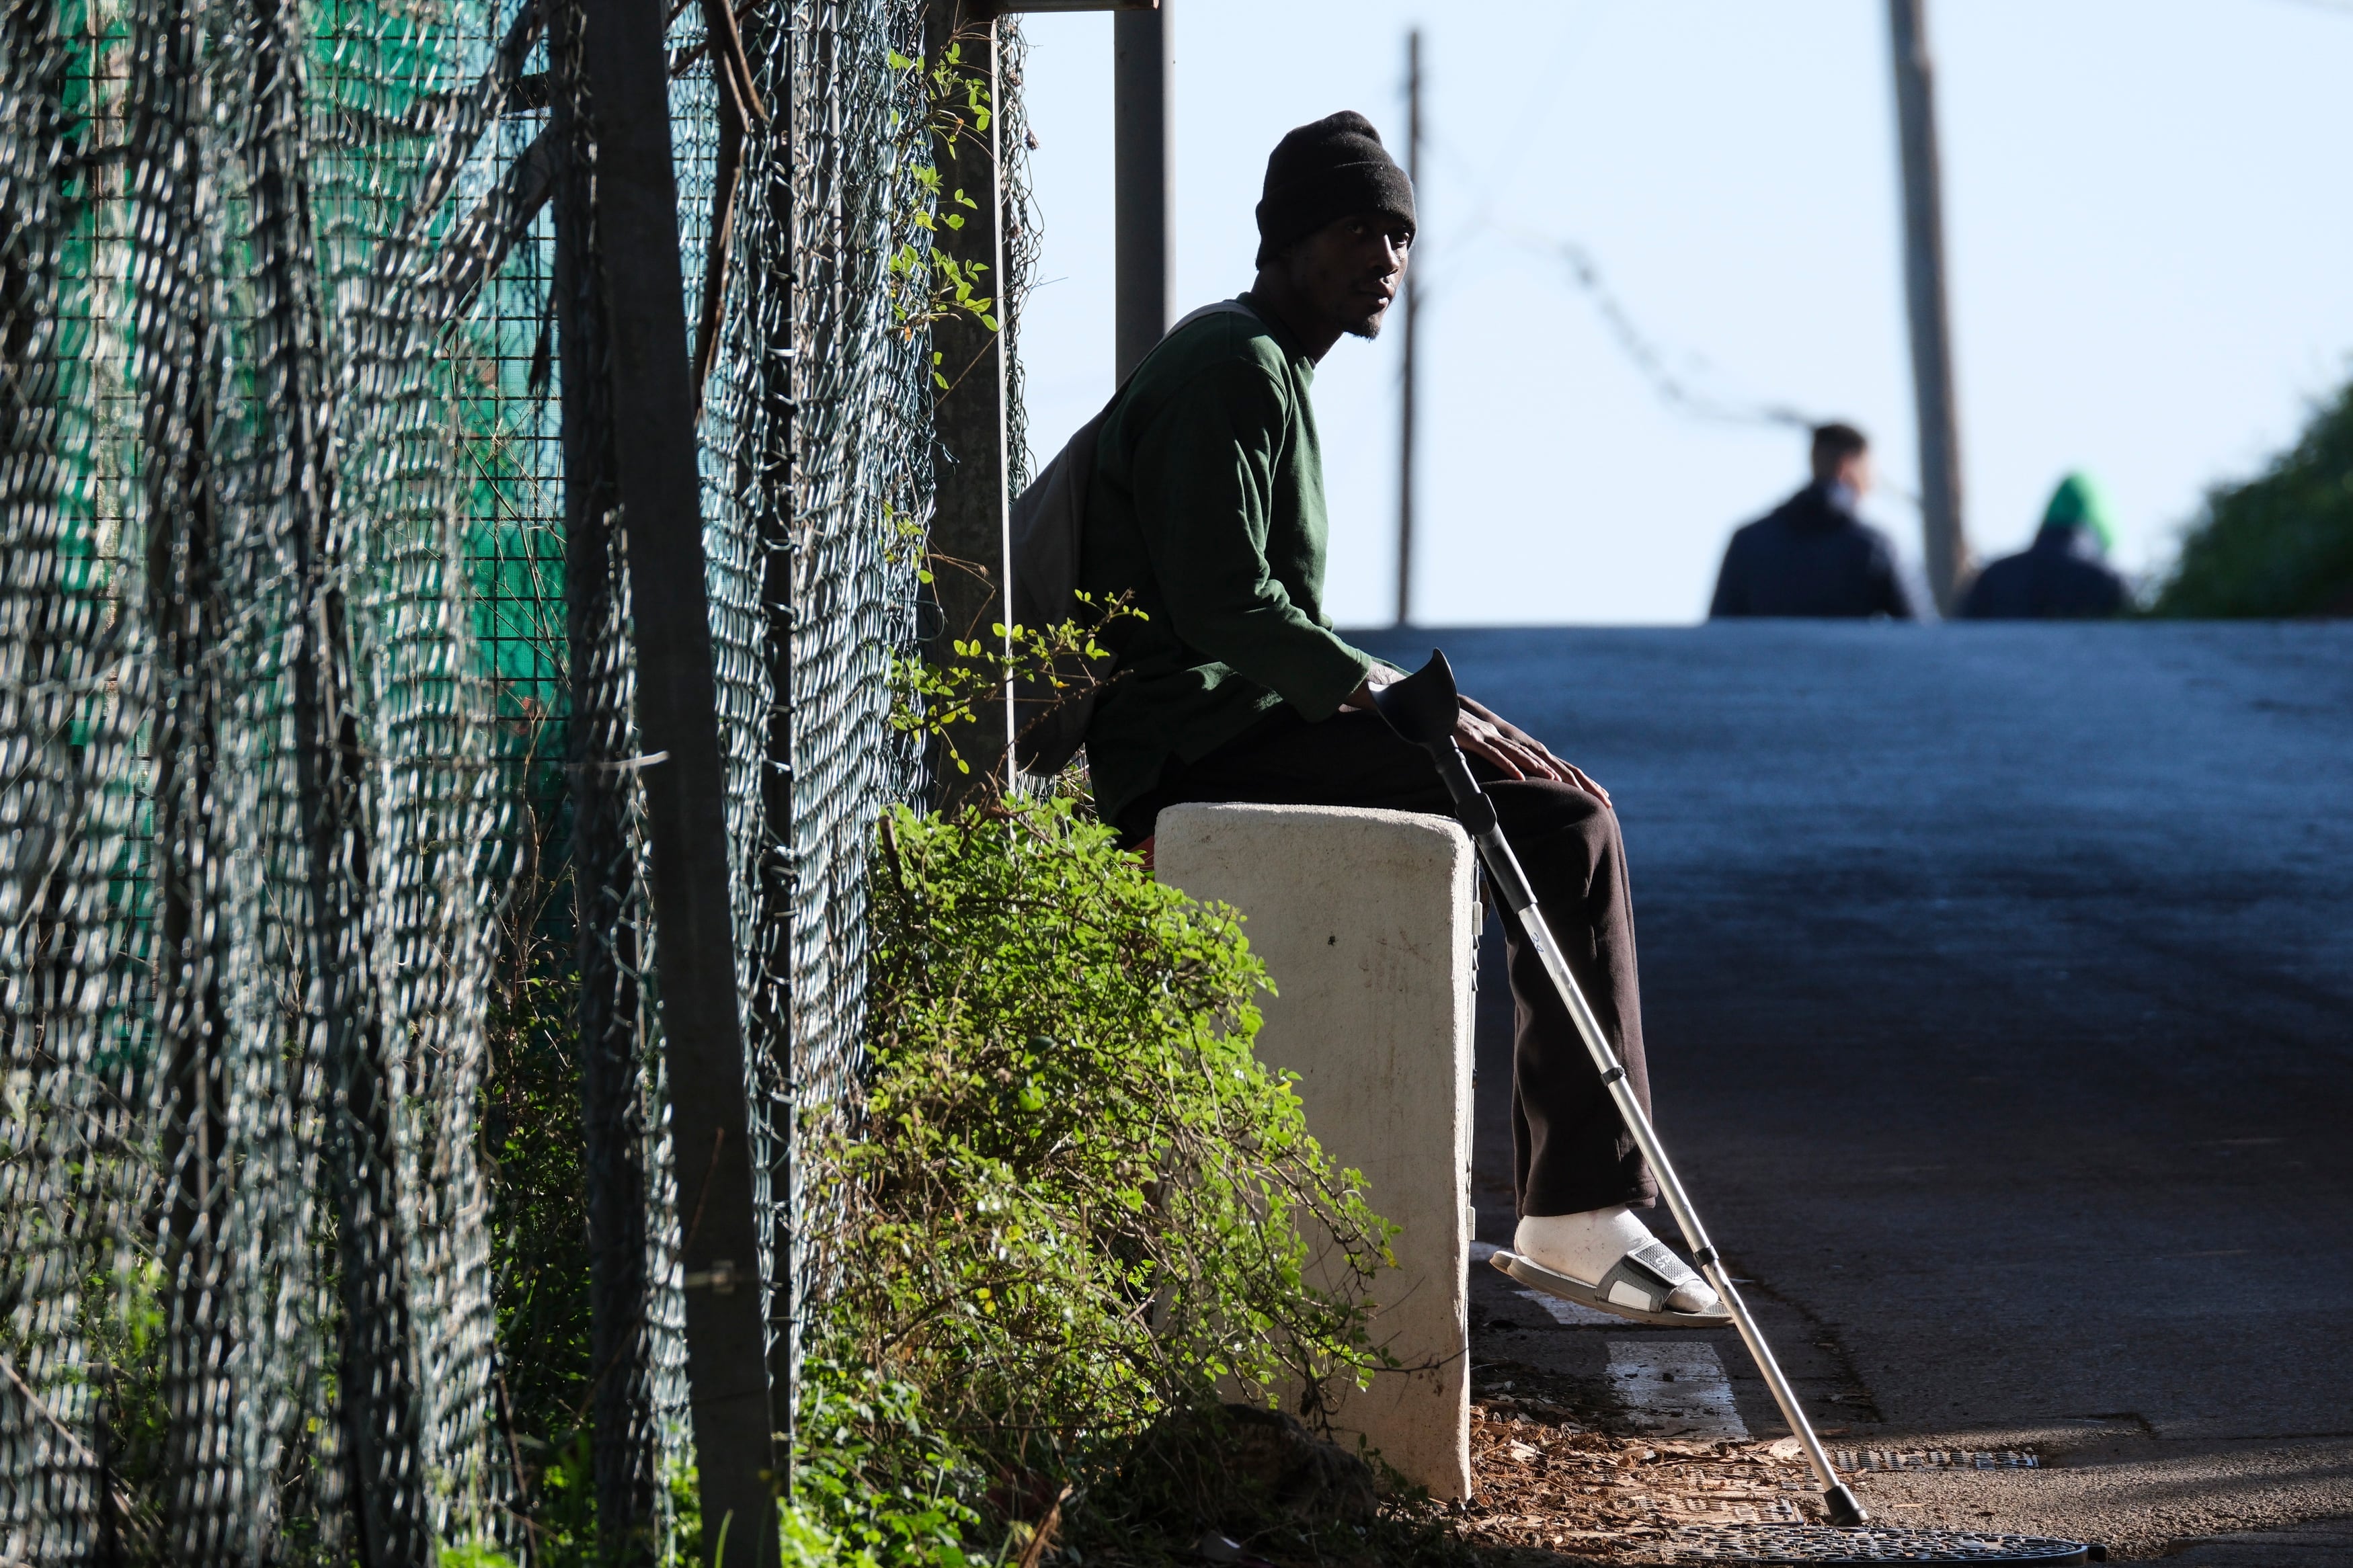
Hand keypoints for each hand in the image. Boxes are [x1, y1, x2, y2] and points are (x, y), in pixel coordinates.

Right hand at [1346, 676, 1610, 807]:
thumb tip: (1511, 783)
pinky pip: (1491, 751)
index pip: (1553, 761)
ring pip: (1524, 755)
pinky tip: (1523, 775)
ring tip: (1565, 785)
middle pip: (1549, 759)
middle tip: (1603, 799)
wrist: (1417, 699)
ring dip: (1545, 770)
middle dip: (1577, 779)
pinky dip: (1508, 763)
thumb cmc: (1446, 725)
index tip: (1602, 796)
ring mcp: (1488, 734)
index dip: (1578, 778)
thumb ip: (1493, 761)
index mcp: (1512, 741)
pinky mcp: (1469, 735)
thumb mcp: (1475, 748)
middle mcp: (1506, 736)